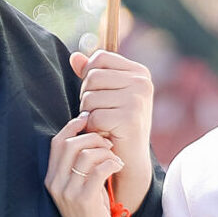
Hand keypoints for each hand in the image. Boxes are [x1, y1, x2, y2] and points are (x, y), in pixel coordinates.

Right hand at [46, 114, 121, 216]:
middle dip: (92, 137)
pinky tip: (118, 166)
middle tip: (108, 143)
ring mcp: (67, 193)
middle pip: (69, 144)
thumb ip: (82, 166)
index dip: (71, 127)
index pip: (56, 143)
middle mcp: (55, 185)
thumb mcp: (82, 189)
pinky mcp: (83, 200)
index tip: (87, 119)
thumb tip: (94, 138)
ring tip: (115, 158)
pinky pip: (98, 169)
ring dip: (104, 151)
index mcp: (52, 180)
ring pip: (84, 154)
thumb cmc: (93, 216)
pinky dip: (111, 162)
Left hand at [70, 49, 153, 213]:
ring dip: (89, 114)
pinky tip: (105, 134)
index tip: (99, 96)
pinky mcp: (130, 118)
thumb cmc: (117, 126)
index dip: (89, 77)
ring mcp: (138, 99)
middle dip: (87, 98)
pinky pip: (94, 116)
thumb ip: (91, 74)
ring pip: (89, 97)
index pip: (100, 58)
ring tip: (104, 124)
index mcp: (140, 72)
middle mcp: (142, 82)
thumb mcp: (106, 95)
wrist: (131, 159)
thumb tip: (75, 56)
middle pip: (92, 77)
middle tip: (100, 114)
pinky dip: (93, 128)